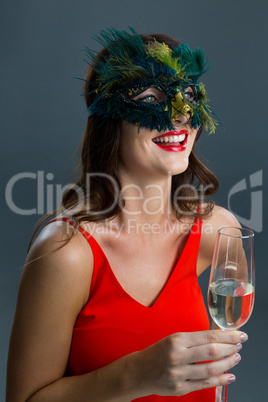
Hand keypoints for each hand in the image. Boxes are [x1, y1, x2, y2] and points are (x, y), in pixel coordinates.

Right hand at [127, 330, 246, 397]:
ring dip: (228, 364)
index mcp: (176, 340)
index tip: (240, 335)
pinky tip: (229, 376)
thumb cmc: (157, 353)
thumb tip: (219, 337)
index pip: (208, 336)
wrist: (138, 372)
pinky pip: (205, 384)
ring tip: (236, 359)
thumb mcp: (173, 339)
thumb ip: (194, 339)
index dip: (228, 336)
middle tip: (239, 346)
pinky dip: (220, 380)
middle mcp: (177, 356)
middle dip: (230, 348)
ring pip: (211, 369)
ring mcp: (178, 374)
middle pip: (212, 352)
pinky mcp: (179, 388)